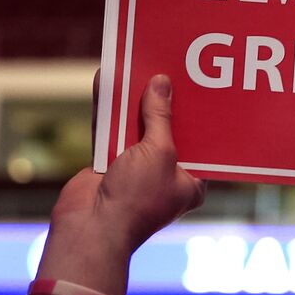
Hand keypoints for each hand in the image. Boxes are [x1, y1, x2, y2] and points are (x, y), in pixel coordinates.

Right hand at [30, 74, 205, 294]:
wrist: (91, 229)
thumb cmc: (137, 199)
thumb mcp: (159, 152)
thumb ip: (160, 117)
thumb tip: (162, 83)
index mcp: (191, 181)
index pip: (202, 142)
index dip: (201, 115)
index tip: (202, 87)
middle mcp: (166, 174)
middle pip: (168, 130)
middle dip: (166, 101)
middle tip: (172, 67)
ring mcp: (136, 169)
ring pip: (137, 126)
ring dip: (135, 100)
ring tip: (140, 66)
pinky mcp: (109, 164)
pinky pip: (110, 130)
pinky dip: (108, 108)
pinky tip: (107, 80)